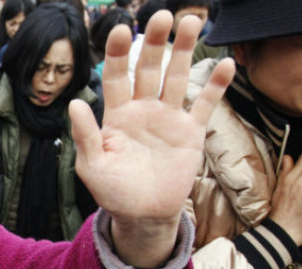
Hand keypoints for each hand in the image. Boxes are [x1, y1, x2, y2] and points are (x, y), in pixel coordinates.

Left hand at [70, 11, 234, 267]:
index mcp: (117, 114)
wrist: (143, 215)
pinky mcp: (190, 133)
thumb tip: (75, 103)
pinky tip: (225, 63)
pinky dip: (215, 86)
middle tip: (162, 16)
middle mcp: (143, 110)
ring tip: (192, 22)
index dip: (119, 53)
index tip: (121, 30)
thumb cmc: (113, 192)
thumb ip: (85, 135)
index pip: (117, 76)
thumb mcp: (92, 166)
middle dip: (155, 42)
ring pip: (177, 78)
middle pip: (149, 68)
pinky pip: (204, 105)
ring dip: (184, 51)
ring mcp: (168, 119)